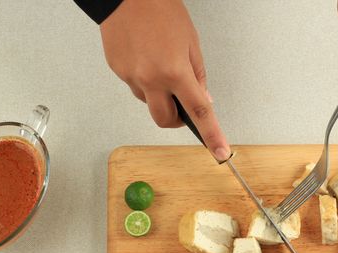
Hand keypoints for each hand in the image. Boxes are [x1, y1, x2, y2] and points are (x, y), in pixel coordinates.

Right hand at [100, 0, 230, 160]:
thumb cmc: (159, 9)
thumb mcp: (191, 42)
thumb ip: (198, 75)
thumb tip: (202, 99)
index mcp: (174, 72)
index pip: (199, 113)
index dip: (212, 135)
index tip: (220, 152)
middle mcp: (150, 79)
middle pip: (166, 120)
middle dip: (177, 119)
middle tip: (184, 105)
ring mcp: (131, 77)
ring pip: (149, 102)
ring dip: (159, 94)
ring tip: (160, 64)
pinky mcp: (117, 71)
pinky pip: (135, 86)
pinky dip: (144, 79)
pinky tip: (146, 58)